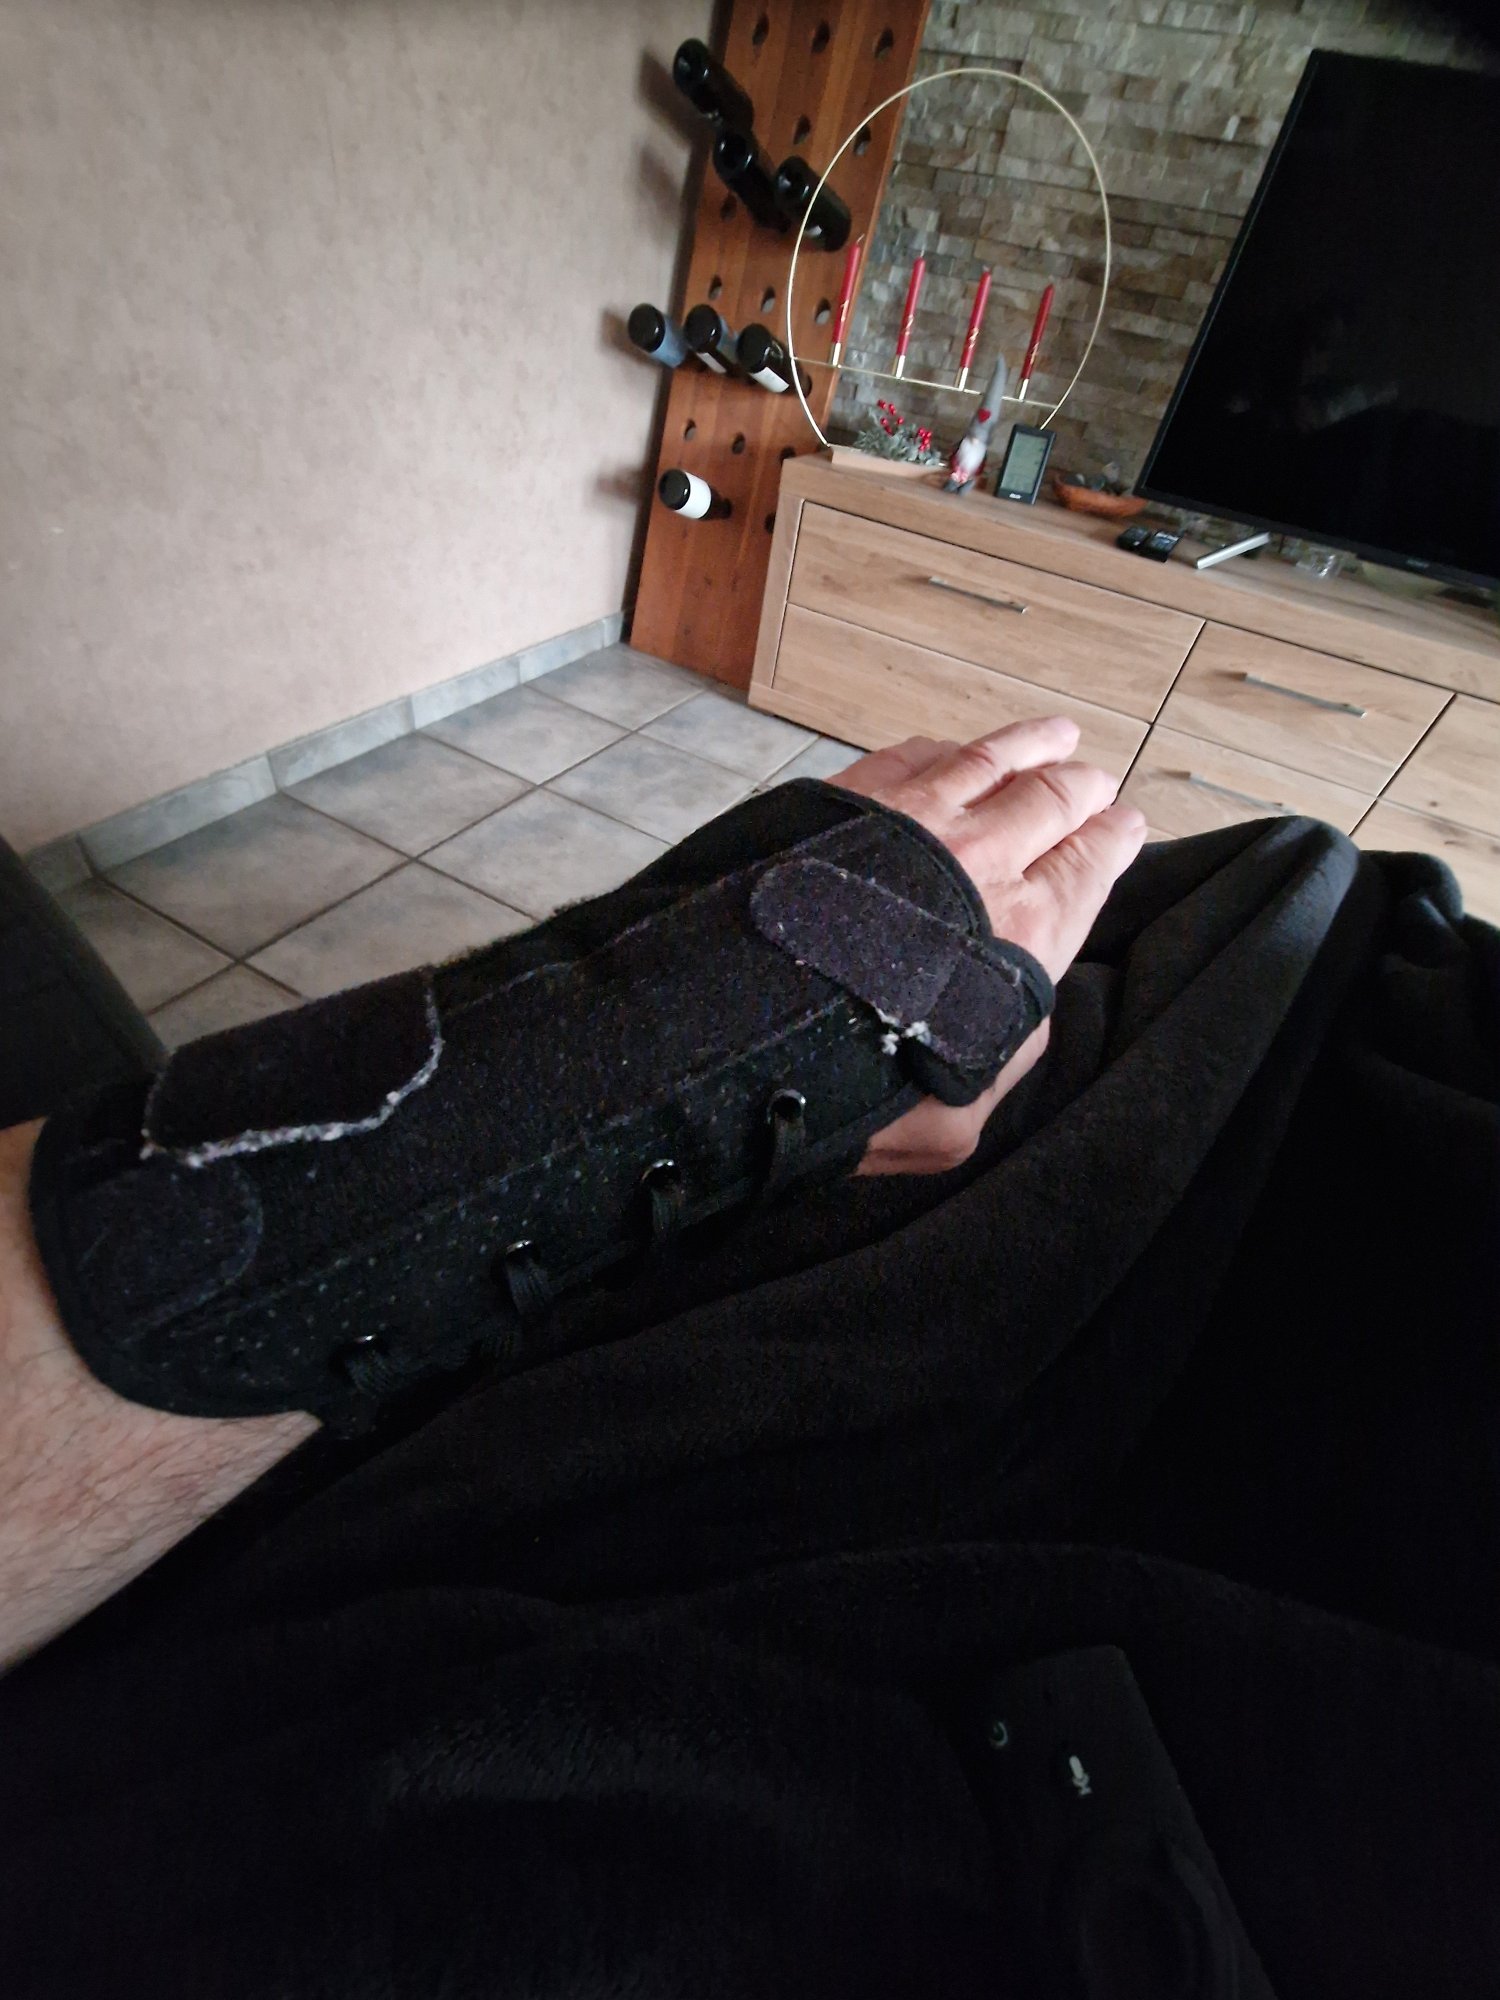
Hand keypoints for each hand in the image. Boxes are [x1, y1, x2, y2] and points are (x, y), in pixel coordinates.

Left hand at [829, 716, 1146, 1174]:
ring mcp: (912, 815)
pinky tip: (954, 748)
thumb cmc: (854, 1080)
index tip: (1124, 826)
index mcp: (1025, 928)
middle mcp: (979, 857)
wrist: (742, 1025)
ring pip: (990, 759)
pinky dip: (950, 747)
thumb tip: (1014, 1007)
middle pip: (1052, 798)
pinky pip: (917, 752)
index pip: (1090, 864)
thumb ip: (1007, 1054)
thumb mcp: (961, 1113)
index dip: (1114, 840)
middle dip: (1083, 786)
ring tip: (1057, 735)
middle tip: (1095, 781)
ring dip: (1031, 744)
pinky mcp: (848, 797)